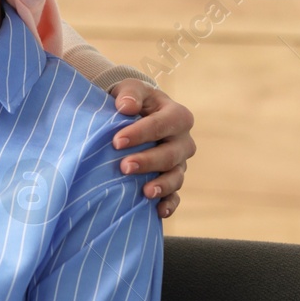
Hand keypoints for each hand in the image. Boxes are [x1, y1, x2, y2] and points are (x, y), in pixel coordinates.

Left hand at [108, 79, 194, 219]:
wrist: (135, 114)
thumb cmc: (132, 101)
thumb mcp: (131, 89)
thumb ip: (129, 94)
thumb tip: (125, 107)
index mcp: (177, 116)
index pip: (161, 125)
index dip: (140, 133)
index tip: (116, 141)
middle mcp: (183, 141)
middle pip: (170, 154)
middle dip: (148, 161)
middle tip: (124, 166)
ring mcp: (179, 163)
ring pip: (176, 177)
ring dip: (161, 186)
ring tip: (145, 193)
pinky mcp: (173, 180)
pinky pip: (176, 195)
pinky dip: (169, 204)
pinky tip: (158, 211)